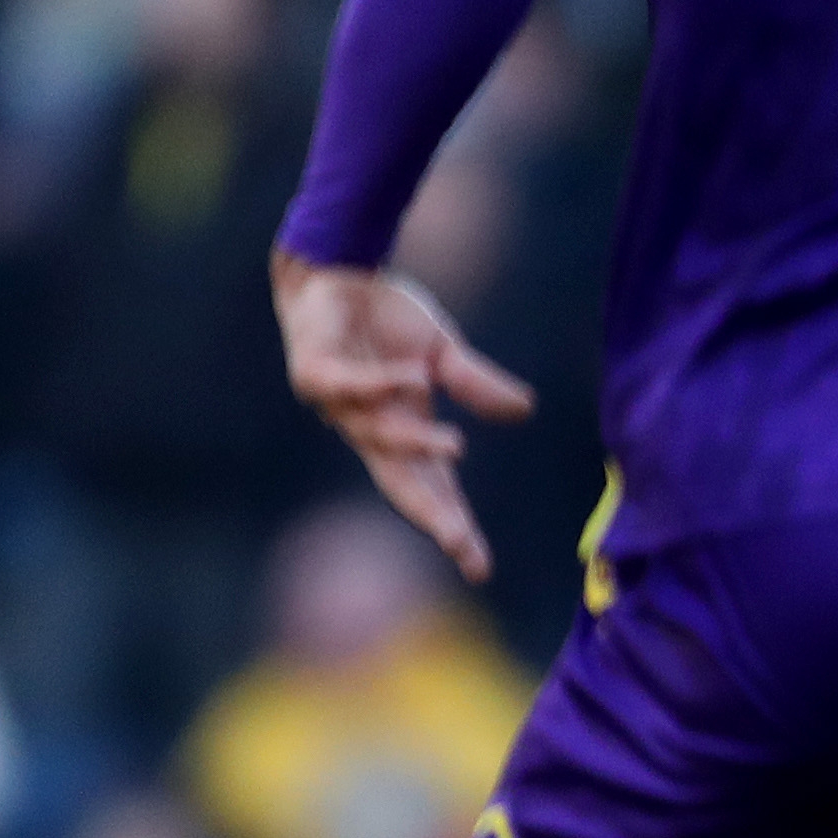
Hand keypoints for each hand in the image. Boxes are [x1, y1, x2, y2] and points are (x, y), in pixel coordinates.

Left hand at [271, 251, 532, 581]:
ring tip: (456, 446)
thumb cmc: (385, 316)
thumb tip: (523, 412)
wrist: (334, 271)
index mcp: (404, 428)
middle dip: (430, 513)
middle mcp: (368, 427)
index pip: (434, 488)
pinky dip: (380, 384)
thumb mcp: (443, 351)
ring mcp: (338, 404)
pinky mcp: (314, 373)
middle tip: (457, 541)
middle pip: (401, 482)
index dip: (454, 525)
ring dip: (415, 443)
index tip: (478, 566)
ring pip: (377, 437)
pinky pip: (348, 386)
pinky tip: (414, 377)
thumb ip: (474, 383)